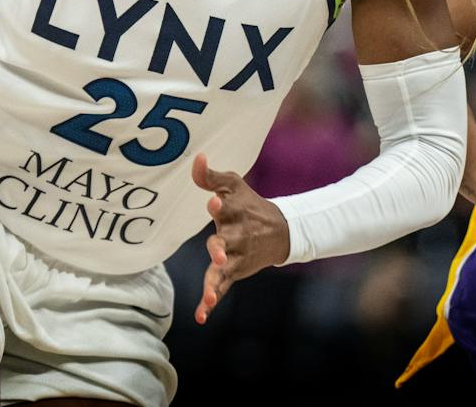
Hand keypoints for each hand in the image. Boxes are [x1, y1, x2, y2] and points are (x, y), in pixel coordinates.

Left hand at [190, 153, 289, 324]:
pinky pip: (221, 288)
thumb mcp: (233, 184)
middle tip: (218, 251)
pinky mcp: (233, 273)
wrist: (280, 230)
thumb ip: (209, 176)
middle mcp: (237, 235)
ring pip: (224, 269)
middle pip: (226, 242)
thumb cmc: (248, 203)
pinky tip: (201, 316)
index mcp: (235, 211)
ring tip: (208, 295)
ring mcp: (235, 256)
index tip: (213, 201)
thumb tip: (196, 158)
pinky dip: (211, 303)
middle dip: (220, 247)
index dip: (218, 204)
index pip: (226, 206)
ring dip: (216, 281)